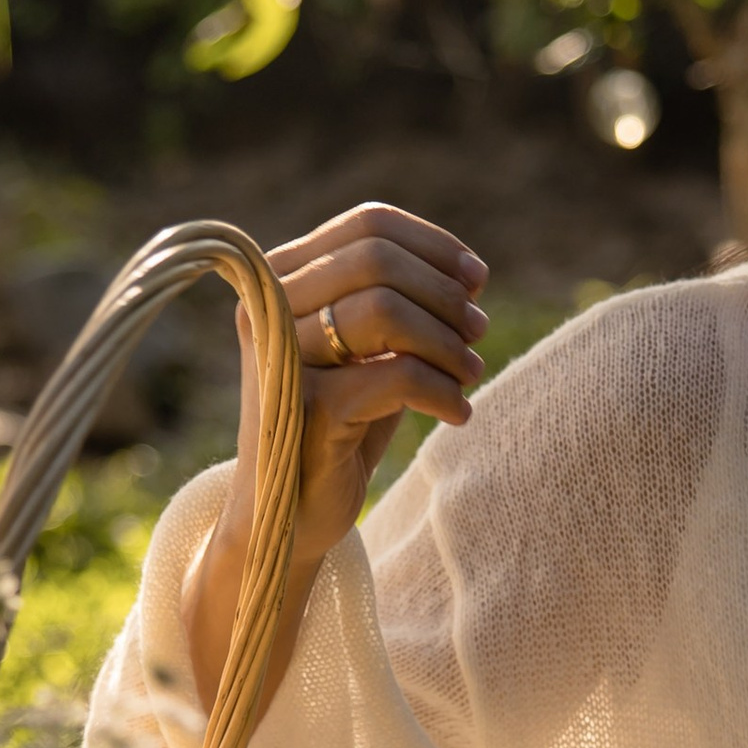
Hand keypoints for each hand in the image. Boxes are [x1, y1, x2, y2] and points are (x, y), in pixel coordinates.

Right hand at [186, 204, 488, 712]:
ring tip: (469, 376)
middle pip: (376, 259)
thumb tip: (470, 272)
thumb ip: (403, 308)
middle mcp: (268, 310)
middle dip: (444, 294)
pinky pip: (397, 376)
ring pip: (386, 311)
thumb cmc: (337, 432)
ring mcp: (280, 359)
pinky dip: (443, 392)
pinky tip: (457, 416)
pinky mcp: (304, 410)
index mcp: (279, 282)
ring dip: (447, 343)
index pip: (366, 224)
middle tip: (479, 331)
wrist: (288, 523)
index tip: (477, 279)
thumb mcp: (369, 356)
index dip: (433, 245)